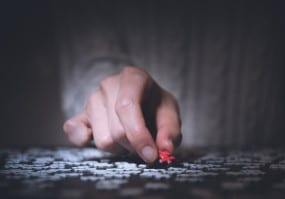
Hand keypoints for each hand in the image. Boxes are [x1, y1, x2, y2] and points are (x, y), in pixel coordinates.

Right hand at [63, 66, 181, 162]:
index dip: (138, 135)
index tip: (151, 155)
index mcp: (132, 77)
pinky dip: (84, 139)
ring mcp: (92, 98)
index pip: (127, 106)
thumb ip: (170, 131)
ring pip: (102, 140)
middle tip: (144, 142)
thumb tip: (164, 149)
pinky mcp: (80, 114)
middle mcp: (108, 84)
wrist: (142, 101)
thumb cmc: (156, 106)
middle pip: (116, 130)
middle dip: (133, 145)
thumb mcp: (170, 114)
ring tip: (128, 136)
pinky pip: (73, 131)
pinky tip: (99, 136)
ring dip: (119, 147)